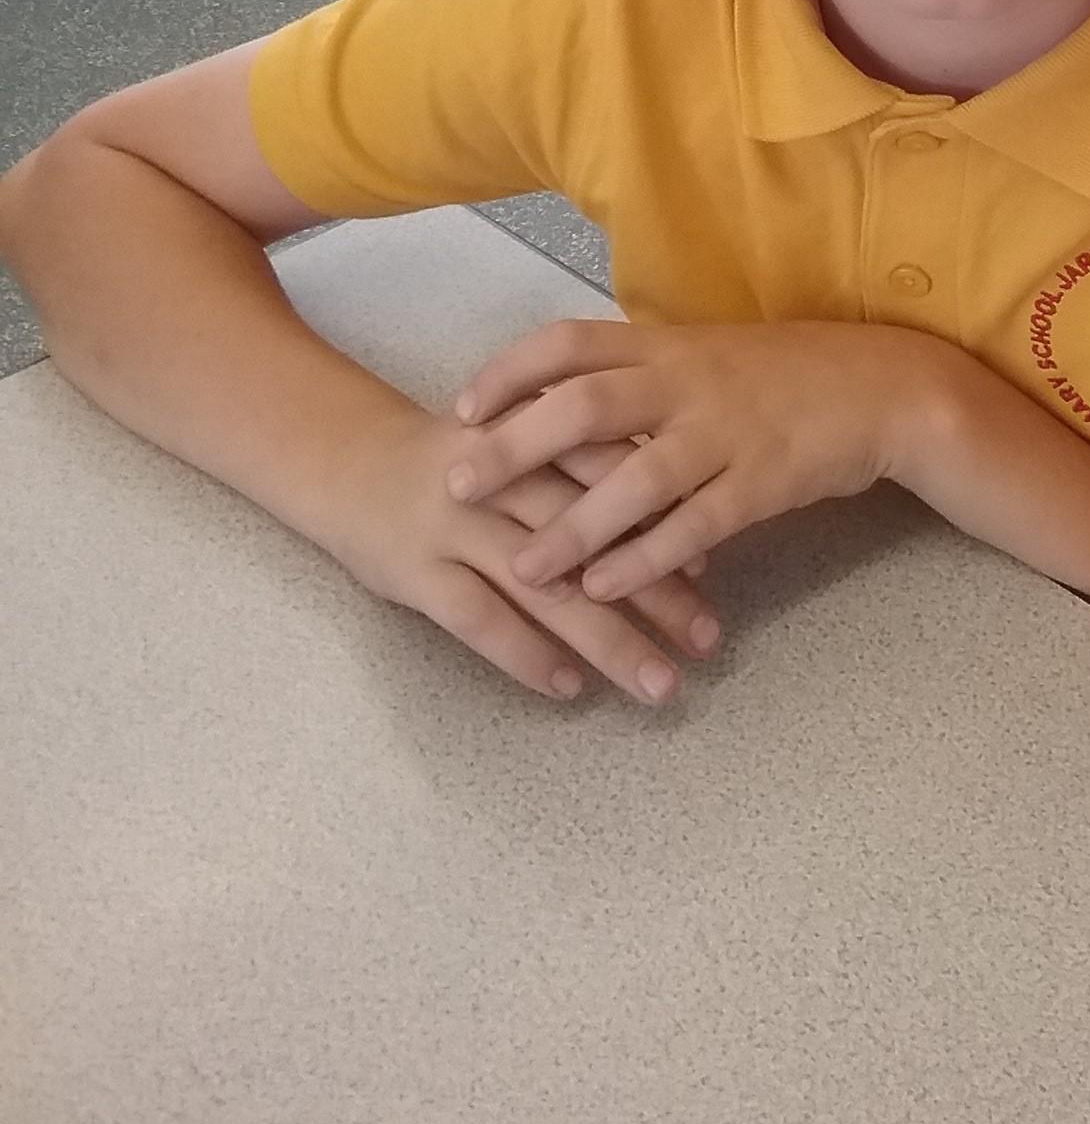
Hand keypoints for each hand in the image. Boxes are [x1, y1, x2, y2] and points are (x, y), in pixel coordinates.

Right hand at [323, 396, 721, 705]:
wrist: (347, 457)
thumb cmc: (460, 456)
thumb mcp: (522, 437)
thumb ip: (582, 464)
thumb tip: (672, 520)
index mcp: (534, 435)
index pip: (613, 474)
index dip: (662, 520)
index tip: (709, 571)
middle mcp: (501, 478)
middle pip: (592, 537)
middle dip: (655, 593)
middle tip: (708, 641)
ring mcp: (455, 525)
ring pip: (544, 587)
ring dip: (608, 639)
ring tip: (658, 683)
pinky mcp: (414, 571)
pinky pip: (478, 618)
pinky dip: (525, 654)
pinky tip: (569, 688)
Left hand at [444, 318, 952, 602]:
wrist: (881, 387)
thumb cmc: (784, 373)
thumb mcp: (707, 354)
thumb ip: (640, 373)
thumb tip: (559, 396)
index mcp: (668, 344)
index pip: (570, 342)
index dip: (510, 372)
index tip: (461, 406)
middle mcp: (688, 382)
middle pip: (584, 407)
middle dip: (514, 447)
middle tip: (457, 485)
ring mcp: (726, 432)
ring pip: (635, 480)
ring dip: (573, 528)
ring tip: (523, 569)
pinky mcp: (763, 483)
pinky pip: (693, 525)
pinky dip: (644, 559)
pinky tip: (603, 588)